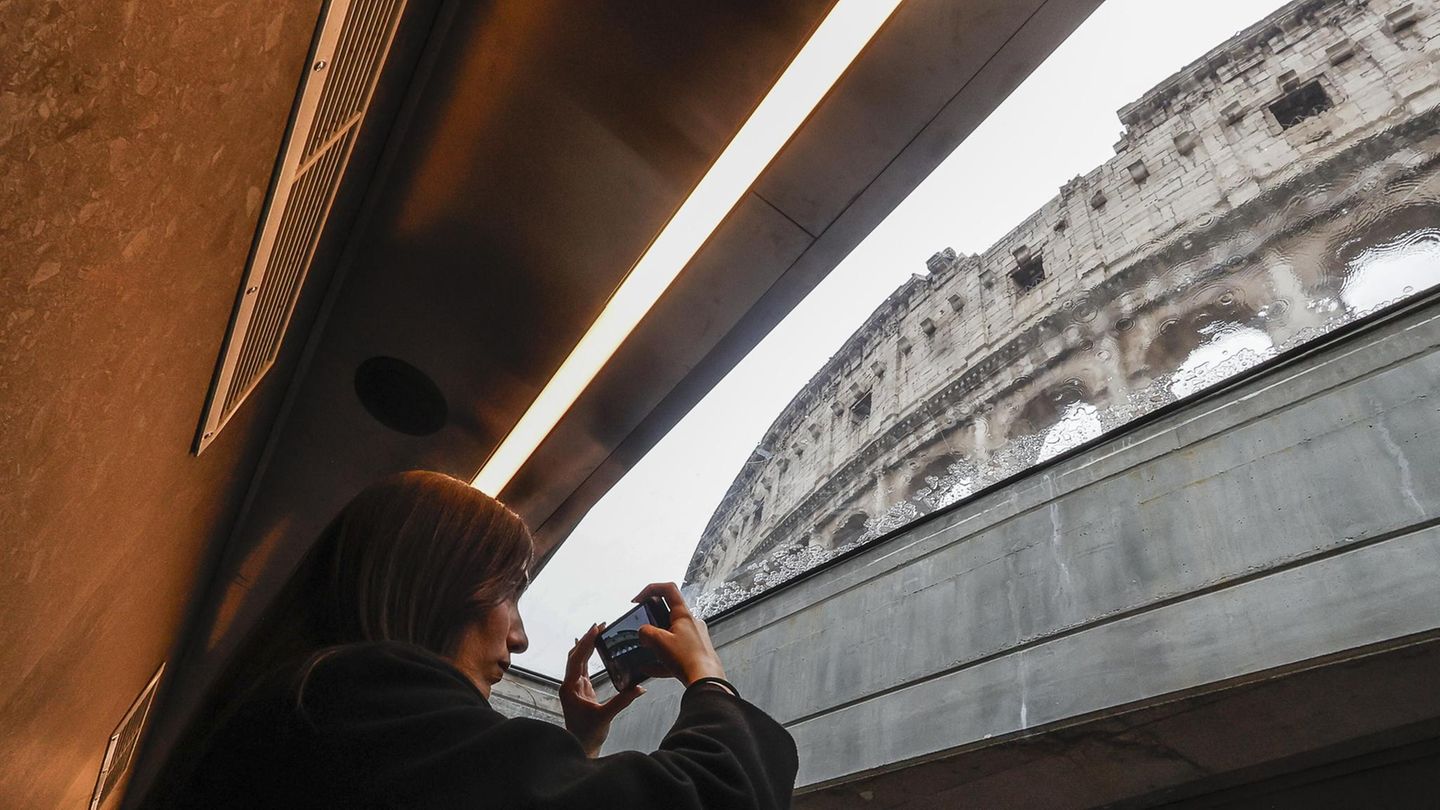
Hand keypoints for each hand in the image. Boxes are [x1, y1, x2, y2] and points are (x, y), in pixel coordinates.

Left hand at [560, 623, 644, 756]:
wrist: (580, 746)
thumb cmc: (588, 734)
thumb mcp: (606, 716)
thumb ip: (622, 700)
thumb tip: (640, 688)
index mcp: (570, 688)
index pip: (576, 660)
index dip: (586, 643)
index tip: (595, 630)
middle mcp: (569, 684)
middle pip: (576, 655)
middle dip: (587, 639)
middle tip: (601, 625)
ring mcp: (574, 686)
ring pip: (578, 659)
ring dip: (587, 645)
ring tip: (599, 630)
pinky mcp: (580, 689)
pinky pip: (582, 667)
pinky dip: (587, 655)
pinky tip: (590, 645)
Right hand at [633, 583, 726, 685]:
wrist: (706, 681)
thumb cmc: (689, 659)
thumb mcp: (659, 642)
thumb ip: (646, 633)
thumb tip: (643, 633)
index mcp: (684, 615)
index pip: (668, 589)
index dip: (650, 589)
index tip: (638, 600)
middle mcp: (692, 623)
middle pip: (668, 614)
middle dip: (652, 623)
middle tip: (643, 632)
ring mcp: (695, 638)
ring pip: (671, 636)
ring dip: (657, 643)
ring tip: (646, 654)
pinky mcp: (696, 652)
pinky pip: (676, 652)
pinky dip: (663, 659)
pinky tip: (651, 669)